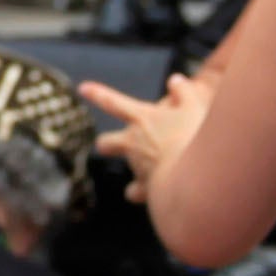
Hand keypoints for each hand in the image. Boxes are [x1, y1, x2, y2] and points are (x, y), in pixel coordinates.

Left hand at [84, 68, 210, 187]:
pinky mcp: (145, 189)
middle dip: (106, 143)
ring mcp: (137, 168)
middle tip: (105, 145)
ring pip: (125, 169)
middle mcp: (133, 144)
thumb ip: (183, 91)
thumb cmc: (193, 136)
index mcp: (142, 119)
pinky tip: (154, 194)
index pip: (114, 102)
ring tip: (149, 173)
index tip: (82, 88)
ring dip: (132, 172)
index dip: (97, 94)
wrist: (192, 175)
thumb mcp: (192, 106)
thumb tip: (175, 81)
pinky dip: (142, 194)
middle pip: (107, 143)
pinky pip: (136, 193)